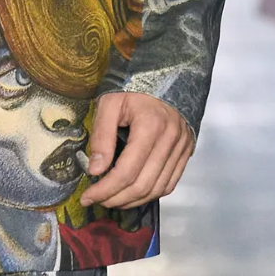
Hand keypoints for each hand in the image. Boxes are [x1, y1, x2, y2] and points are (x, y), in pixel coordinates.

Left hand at [81, 90, 195, 207]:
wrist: (168, 74)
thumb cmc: (135, 87)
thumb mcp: (110, 104)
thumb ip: (102, 136)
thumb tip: (95, 170)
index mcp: (150, 127)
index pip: (126, 172)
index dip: (105, 190)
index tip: (87, 196)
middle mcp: (171, 140)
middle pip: (142, 185)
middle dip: (116, 199)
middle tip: (96, 200)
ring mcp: (182, 147)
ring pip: (158, 189)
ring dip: (133, 201)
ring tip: (112, 200)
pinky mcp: (187, 151)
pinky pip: (170, 183)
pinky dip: (151, 194)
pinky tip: (133, 194)